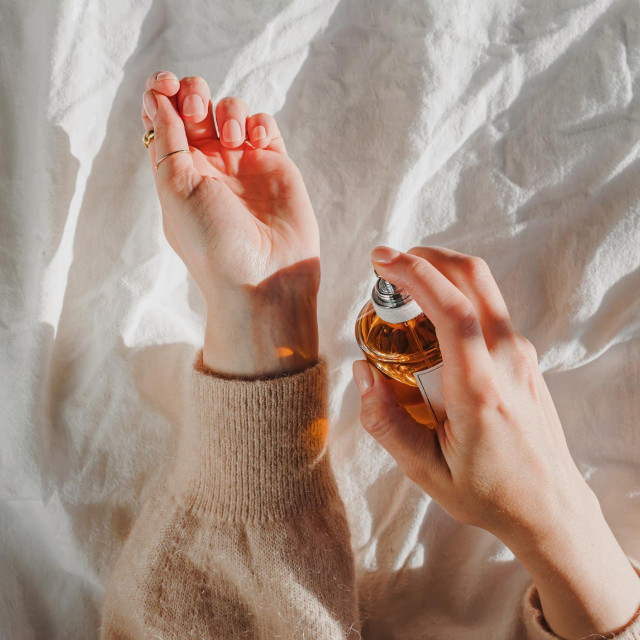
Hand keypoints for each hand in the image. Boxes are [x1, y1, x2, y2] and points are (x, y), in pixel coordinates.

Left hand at [141, 71, 318, 376]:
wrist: (263, 277)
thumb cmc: (212, 242)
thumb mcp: (176, 189)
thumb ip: (167, 140)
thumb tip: (157, 96)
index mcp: (177, 172)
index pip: (164, 120)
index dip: (162, 95)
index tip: (165, 85)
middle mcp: (209, 166)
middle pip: (196, 106)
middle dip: (194, 95)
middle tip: (197, 112)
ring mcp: (243, 164)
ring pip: (231, 110)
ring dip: (228, 111)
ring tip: (231, 139)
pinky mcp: (275, 165)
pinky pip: (265, 125)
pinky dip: (259, 123)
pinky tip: (256, 142)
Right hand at [353, 245, 639, 638]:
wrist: (549, 508)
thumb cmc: (489, 492)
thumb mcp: (425, 471)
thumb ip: (386, 422)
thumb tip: (361, 372)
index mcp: (480, 390)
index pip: (453, 310)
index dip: (415, 274)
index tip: (383, 261)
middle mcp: (508, 361)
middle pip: (475, 279)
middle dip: (428, 257)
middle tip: (390, 265)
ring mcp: (522, 355)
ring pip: (483, 289)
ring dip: (441, 276)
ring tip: (404, 297)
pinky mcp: (524, 357)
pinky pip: (488, 310)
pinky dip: (455, 298)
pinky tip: (429, 326)